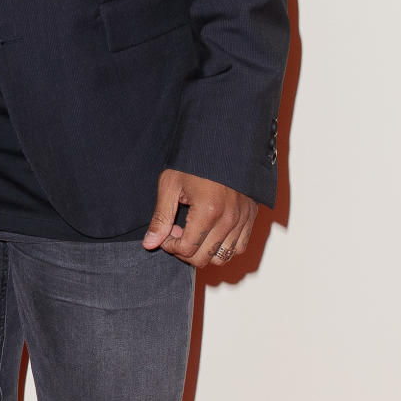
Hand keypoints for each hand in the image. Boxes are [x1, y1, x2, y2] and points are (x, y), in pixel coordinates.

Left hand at [142, 168, 257, 269]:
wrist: (223, 141)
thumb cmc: (194, 160)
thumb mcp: (170, 185)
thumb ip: (160, 217)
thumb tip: (149, 244)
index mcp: (208, 211)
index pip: (187, 250)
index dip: (170, 247)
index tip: (166, 233)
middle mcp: (229, 219)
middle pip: (204, 258)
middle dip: (185, 251)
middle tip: (177, 232)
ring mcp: (243, 219)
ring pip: (223, 257)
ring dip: (204, 251)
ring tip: (195, 231)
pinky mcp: (251, 217)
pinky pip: (239, 247)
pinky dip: (223, 247)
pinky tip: (211, 231)